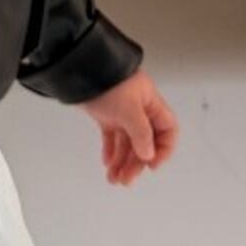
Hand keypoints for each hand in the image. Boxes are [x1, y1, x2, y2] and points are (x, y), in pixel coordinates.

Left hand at [79, 67, 177, 185]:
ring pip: (126, 142)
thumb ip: (141, 133)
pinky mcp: (104, 112)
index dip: (163, 149)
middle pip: (144, 141)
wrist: (78, 67)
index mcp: (150, 102)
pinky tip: (108, 162)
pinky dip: (110, 150)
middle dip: (136, 162)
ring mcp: (120, 110)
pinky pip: (112, 136)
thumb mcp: (129, 108)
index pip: (167, 130)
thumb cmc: (106, 78)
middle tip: (127, 178)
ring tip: (114, 178)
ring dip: (121, 161)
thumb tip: (148, 153)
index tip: (152, 165)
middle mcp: (138, 107)